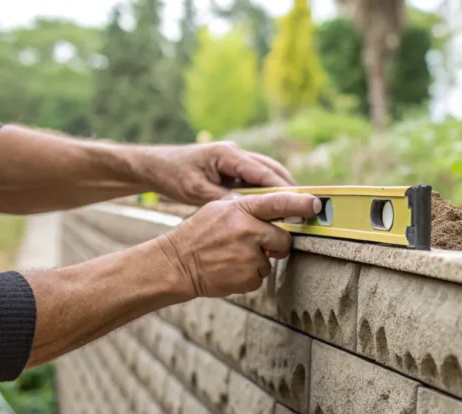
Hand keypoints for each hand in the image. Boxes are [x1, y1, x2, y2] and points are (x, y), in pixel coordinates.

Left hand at [136, 141, 297, 204]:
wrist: (155, 165)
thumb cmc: (173, 175)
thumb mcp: (196, 191)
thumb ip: (224, 199)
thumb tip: (249, 211)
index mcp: (228, 155)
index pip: (264, 172)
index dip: (284, 188)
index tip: (300, 202)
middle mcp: (236, 154)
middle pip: (272, 169)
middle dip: (290, 188)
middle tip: (306, 207)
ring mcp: (236, 160)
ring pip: (268, 173)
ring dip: (281, 189)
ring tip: (295, 209)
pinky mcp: (233, 168)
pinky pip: (256, 179)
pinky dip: (267, 191)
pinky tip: (273, 208)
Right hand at [155, 191, 320, 298]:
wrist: (175, 264)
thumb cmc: (198, 235)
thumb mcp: (219, 210)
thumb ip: (248, 209)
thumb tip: (278, 212)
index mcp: (239, 209)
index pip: (277, 203)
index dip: (300, 204)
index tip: (316, 205)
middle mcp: (246, 230)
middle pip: (283, 238)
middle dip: (275, 244)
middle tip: (253, 245)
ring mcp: (248, 255)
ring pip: (271, 260)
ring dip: (258, 261)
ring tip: (231, 257)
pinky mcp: (248, 278)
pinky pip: (261, 277)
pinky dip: (249, 276)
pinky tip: (229, 269)